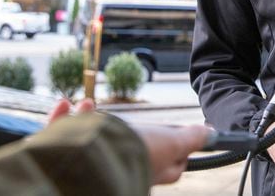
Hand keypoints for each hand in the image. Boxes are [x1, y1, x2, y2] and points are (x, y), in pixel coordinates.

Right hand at [48, 99, 208, 184]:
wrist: (99, 161)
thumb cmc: (138, 153)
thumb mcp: (172, 143)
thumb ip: (191, 138)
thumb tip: (211, 133)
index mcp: (148, 170)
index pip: (169, 164)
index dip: (174, 145)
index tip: (175, 131)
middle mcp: (122, 167)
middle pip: (127, 145)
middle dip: (125, 127)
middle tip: (130, 120)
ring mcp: (95, 160)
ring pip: (91, 136)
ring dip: (88, 117)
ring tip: (87, 105)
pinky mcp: (69, 153)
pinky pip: (63, 133)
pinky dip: (63, 116)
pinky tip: (67, 104)